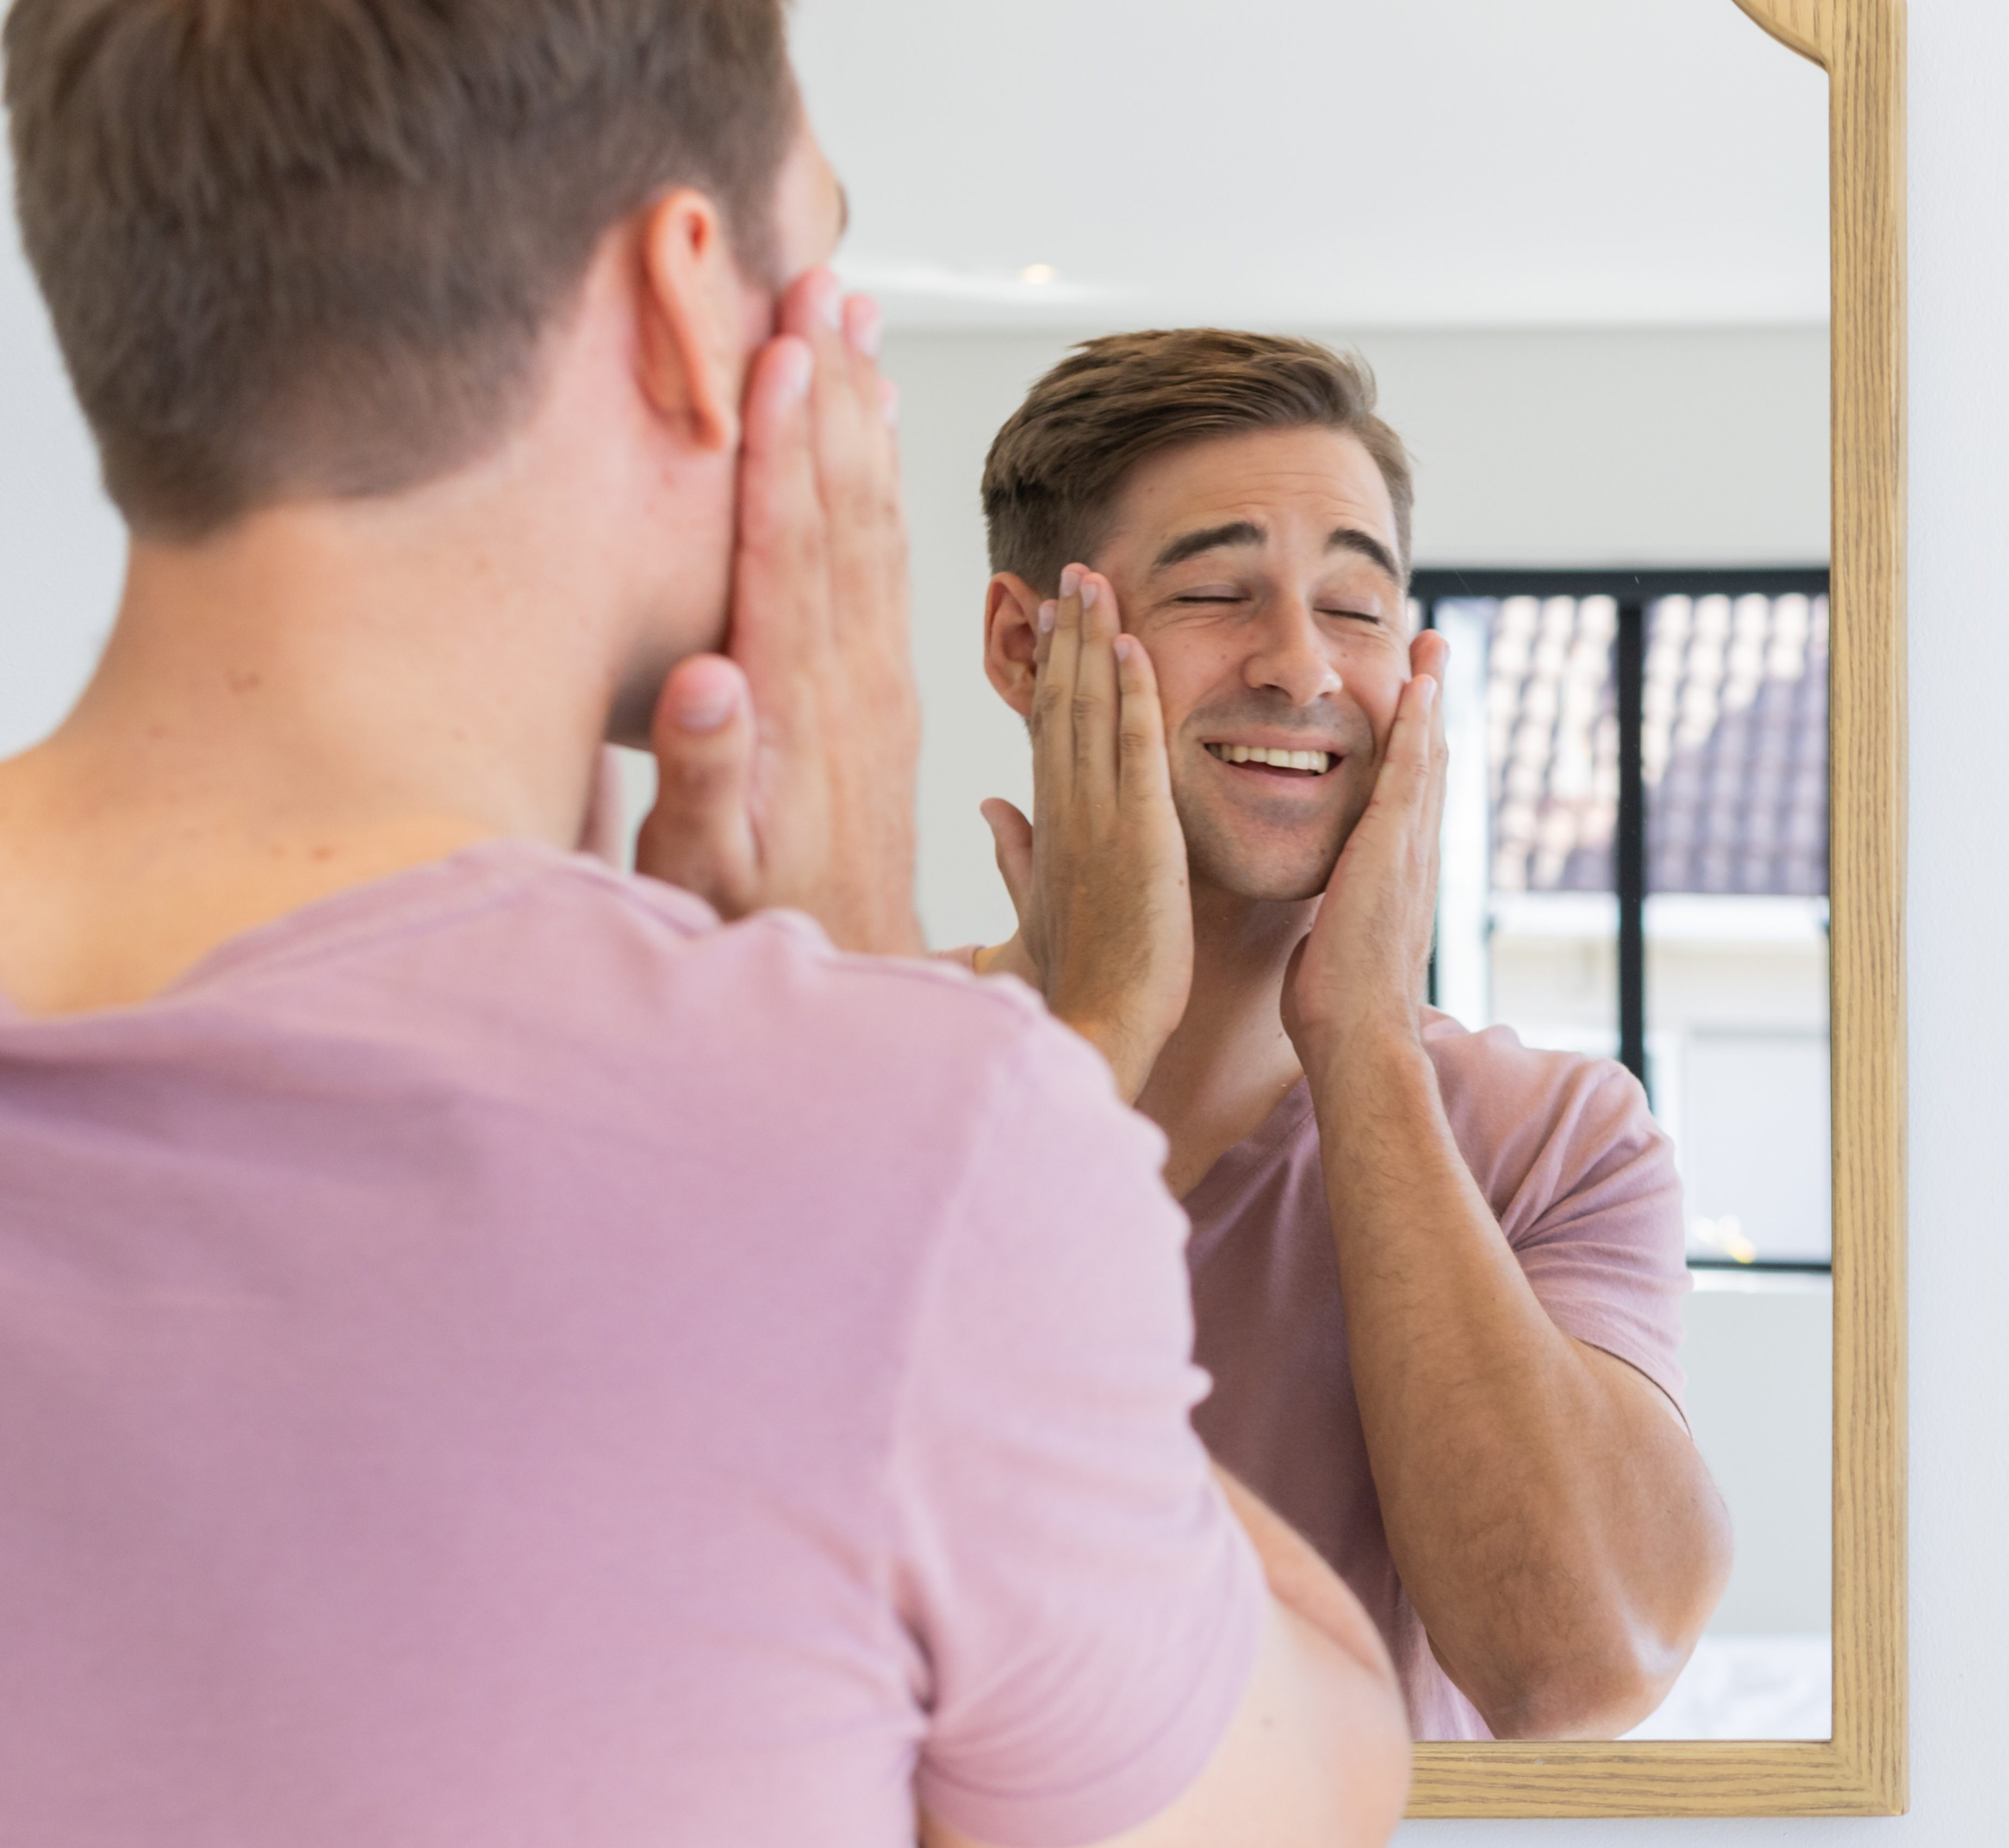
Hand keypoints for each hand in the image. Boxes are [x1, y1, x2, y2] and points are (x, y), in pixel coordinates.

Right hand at [634, 271, 922, 956]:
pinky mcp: (882, 691)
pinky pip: (885, 564)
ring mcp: (874, 679)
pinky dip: (875, 484)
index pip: (791, 548)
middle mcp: (849, 676)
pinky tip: (871, 431)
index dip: (781, 448)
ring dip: (862, 417)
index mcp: (798, 699)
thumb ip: (702, 778)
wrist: (851, 983)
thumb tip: (707, 684)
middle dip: (832, 393)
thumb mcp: (711, 868)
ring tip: (856, 320)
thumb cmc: (757, 924)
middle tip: (830, 282)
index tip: (782, 352)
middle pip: (842, 508)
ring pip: (872, 520)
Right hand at [981, 566, 1192, 1095]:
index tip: (1049, 613)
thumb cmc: (1073, 976)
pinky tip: (1134, 647)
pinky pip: (1135, 750)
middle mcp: (1062, 807)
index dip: (1047, 665)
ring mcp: (1097, 817)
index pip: (1045, 726)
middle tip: (1073, 570)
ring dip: (1095, 642)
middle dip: (1066, 633)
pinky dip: (1133, 696)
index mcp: (1047, 821)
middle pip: (1060, 701)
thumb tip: (990, 807)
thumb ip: (1013, 853)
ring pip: (1090, 710)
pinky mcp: (1139, 835)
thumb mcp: (1033, 906)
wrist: (1092, 1021)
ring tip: (1097, 581)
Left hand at [1280, 632, 1449, 1083]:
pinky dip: (1417, 728)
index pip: (1408, 800)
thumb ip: (1335, 921)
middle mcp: (1416, 858)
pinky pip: (1409, 775)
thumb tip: (1324, 923)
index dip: (1412, 750)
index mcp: (1398, 879)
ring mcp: (1411, 852)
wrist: (1359, 1041)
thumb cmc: (1338, 1012)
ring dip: (1431, 700)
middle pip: (1429, 766)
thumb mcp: (1334, 948)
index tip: (1410, 706)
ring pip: (1426, 759)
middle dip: (1432, 709)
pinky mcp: (1394, 851)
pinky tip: (1419, 685)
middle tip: (1434, 653)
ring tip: (1432, 647)